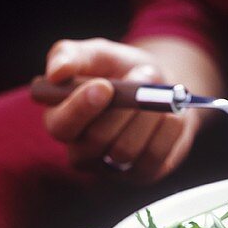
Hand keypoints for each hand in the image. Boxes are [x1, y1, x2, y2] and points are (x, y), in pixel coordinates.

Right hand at [42, 35, 222, 182]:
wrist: (160, 83)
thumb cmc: (118, 68)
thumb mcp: (94, 53)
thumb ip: (69, 55)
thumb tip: (56, 72)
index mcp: (61, 119)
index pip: (61, 126)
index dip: (81, 108)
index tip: (104, 86)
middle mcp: (81, 150)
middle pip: (95, 141)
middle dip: (124, 108)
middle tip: (145, 77)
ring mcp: (112, 167)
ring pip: (125, 150)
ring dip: (148, 116)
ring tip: (161, 92)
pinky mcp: (142, 173)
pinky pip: (154, 157)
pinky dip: (167, 130)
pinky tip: (171, 114)